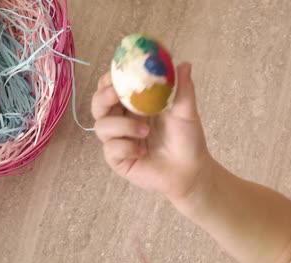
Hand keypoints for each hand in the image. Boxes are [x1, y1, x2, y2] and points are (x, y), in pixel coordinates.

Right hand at [91, 63, 211, 199]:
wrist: (192, 170)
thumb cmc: (188, 140)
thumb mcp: (187, 112)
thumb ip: (183, 89)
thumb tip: (184, 63)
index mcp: (135, 106)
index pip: (112, 88)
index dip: (110, 79)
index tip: (116, 73)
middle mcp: (123, 121)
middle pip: (98, 104)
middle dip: (103, 97)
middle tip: (115, 94)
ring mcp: (119, 141)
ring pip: (102, 126)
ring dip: (122, 126)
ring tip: (145, 131)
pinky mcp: (118, 160)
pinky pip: (111, 149)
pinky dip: (126, 147)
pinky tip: (143, 152)